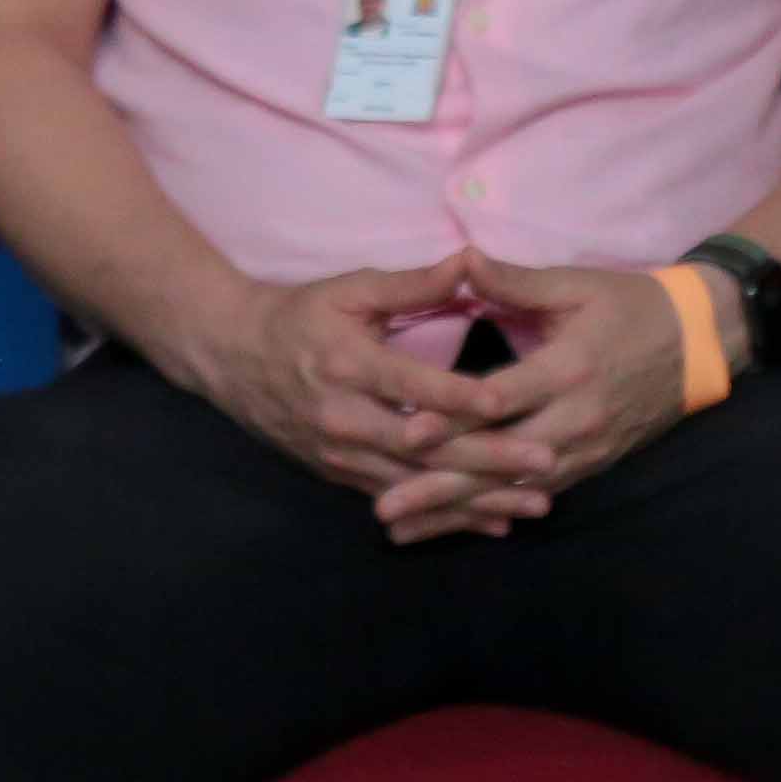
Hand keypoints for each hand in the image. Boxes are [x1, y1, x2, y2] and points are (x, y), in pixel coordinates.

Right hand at [174, 263, 515, 507]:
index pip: (413, 386)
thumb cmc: (300, 315)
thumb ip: (413, 284)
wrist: (233, 358)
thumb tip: (470, 260)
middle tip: (547, 462)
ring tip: (533, 505)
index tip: (511, 404)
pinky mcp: (340, 474)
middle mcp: (343, 418)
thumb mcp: (352, 289)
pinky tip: (492, 521)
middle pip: (423, 448)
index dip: (461, 397)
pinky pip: (400, 498)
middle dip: (487, 460)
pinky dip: (446, 513)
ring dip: (477, 499)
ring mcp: (340, 454)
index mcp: (349, 365)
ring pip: (416, 484)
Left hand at [369, 258, 707, 543]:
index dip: (452, 419)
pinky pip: (535, 496)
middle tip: (384, 508)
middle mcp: (575, 418)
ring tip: (403, 528)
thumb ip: (514, 282)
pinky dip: (492, 513)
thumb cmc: (631, 305)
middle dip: (441, 486)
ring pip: (512, 489)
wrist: (701, 342)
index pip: (502, 399)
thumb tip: (461, 260)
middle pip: (500, 460)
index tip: (404, 433)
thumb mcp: (576, 285)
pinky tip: (453, 528)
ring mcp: (585, 449)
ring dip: (457, 511)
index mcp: (569, 367)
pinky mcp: (591, 465)